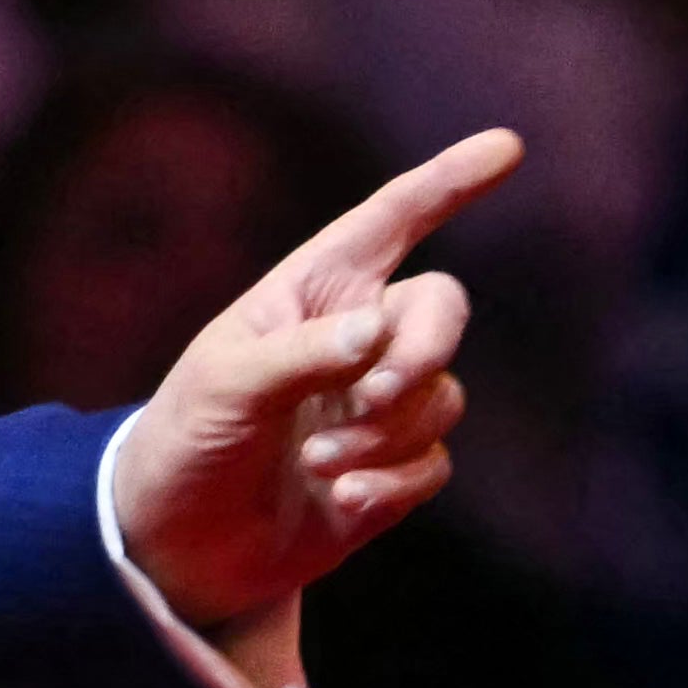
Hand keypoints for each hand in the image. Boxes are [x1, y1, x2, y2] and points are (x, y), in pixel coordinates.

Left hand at [109, 127, 522, 628]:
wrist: (181, 541)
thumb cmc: (189, 439)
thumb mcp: (224, 384)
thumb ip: (301, 356)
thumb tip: (377, 333)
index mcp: (310, 292)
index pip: (389, 222)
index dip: (447, 182)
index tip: (506, 145)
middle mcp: (356, 337)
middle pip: (441, 310)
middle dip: (422, 351)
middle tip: (369, 396)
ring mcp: (378, 404)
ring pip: (442, 395)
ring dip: (386, 432)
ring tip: (316, 463)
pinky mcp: (393, 468)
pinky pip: (433, 462)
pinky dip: (390, 482)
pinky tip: (339, 500)